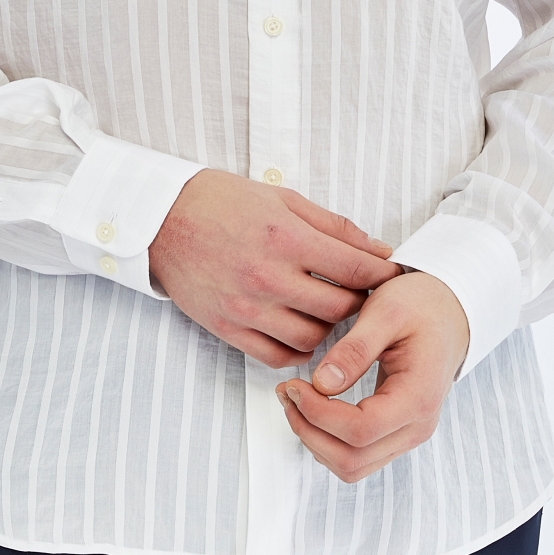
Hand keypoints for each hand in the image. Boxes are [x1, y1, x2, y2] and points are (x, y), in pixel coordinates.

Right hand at [148, 169, 399, 367]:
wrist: (163, 219)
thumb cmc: (221, 201)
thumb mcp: (281, 198)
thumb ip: (332, 225)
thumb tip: (377, 249)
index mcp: (284, 236)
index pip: (353, 268)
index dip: (381, 275)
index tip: (390, 276)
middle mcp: (267, 275)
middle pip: (338, 308)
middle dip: (359, 302)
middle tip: (361, 293)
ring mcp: (246, 307)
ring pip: (311, 338)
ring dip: (328, 328)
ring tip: (327, 310)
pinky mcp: (228, 328)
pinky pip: (277, 356)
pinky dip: (297, 350)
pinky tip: (301, 331)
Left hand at [274, 270, 468, 480]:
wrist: (449, 311)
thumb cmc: (420, 304)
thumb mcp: (386, 311)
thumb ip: (355, 348)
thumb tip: (322, 383)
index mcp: (418, 398)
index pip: (360, 430)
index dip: (318, 414)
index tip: (293, 385)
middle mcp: (417, 427)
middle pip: (353, 459)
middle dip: (309, 431)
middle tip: (286, 391)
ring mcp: (408, 434)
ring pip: (353, 465)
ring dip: (315, 439)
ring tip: (294, 398)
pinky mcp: (396, 432)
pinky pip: (358, 456)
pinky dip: (327, 440)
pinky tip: (312, 407)